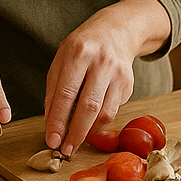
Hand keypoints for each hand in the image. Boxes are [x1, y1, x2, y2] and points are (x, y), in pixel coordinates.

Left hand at [43, 0, 170, 154]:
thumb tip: (51, 122)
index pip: (66, 94)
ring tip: (76, 141)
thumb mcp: (61, 58)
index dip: (58, 121)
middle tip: (66, 150)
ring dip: (89, 133)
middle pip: (89, 106)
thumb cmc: (83, 46)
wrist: (116, 30)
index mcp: (78, 53)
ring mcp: (118, 73)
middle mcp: (101, 62)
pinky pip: (113, 110)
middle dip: (76, 133)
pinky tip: (90, 125)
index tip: (52, 140)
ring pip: (105, 113)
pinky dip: (100, 122)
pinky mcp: (128, 83)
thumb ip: (54, 89)